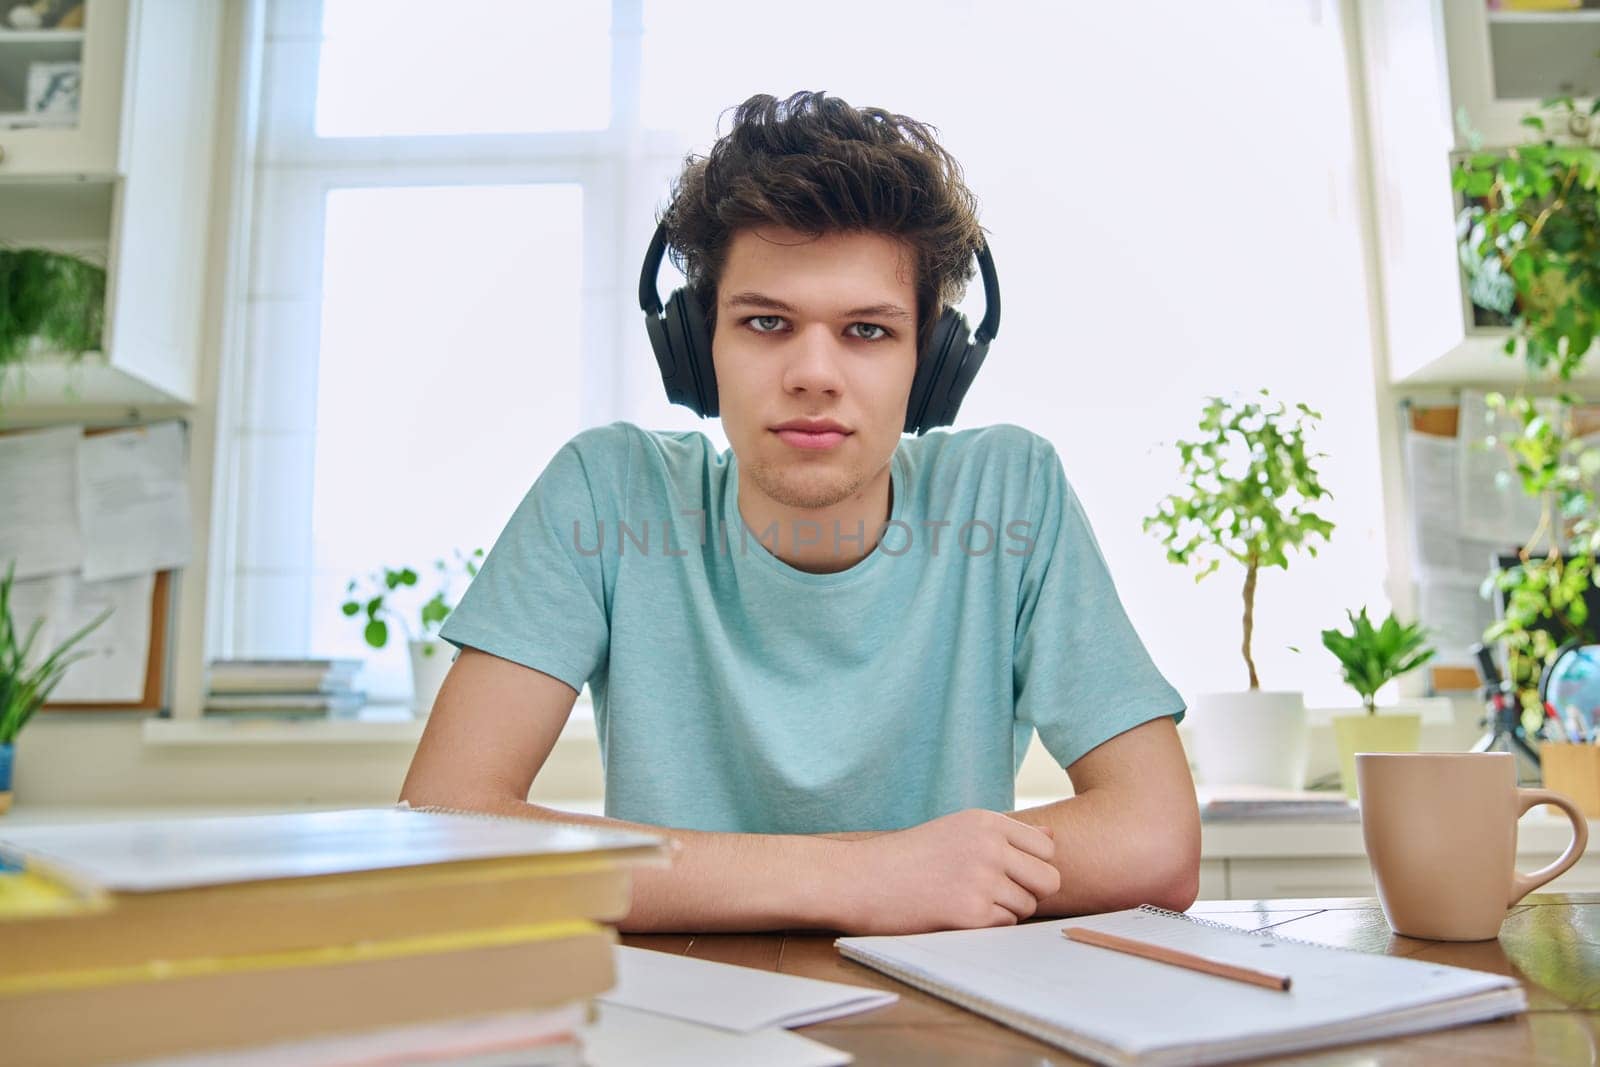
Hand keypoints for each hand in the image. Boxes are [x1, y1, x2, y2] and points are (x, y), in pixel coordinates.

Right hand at [833, 809, 1060, 933]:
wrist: (862, 879)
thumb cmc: (908, 857)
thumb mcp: (956, 829)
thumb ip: (1005, 833)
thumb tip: (1051, 836)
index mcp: (986, 821)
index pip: (1048, 849)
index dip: (1033, 866)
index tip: (1008, 872)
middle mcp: (989, 846)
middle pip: (1049, 880)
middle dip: (1030, 891)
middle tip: (996, 893)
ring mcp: (981, 879)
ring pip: (1027, 906)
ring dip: (1004, 910)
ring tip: (966, 900)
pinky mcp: (971, 913)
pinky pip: (1005, 925)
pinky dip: (987, 926)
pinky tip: (957, 914)